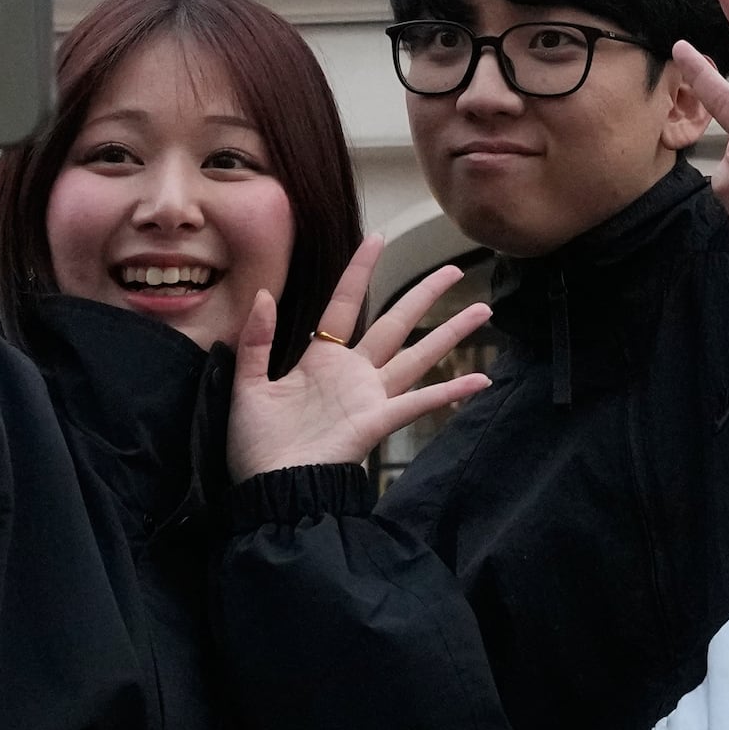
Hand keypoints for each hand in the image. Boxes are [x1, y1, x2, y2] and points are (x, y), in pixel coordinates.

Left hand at [229, 237, 493, 479]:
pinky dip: (450, 392)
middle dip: (424, 295)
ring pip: (417, 356)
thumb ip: (256, 340)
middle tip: (453, 269)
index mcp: (321, 360)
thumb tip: (265, 293)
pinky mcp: (376, 423)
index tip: (377, 238)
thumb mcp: (247, 386)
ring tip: (482, 309)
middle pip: (396, 323)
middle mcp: (353, 373)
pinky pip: (418, 403)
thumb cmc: (256, 446)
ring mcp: (369, 397)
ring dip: (450, 333)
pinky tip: (480, 379)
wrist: (267, 491)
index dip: (360, 271)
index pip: (345, 304)